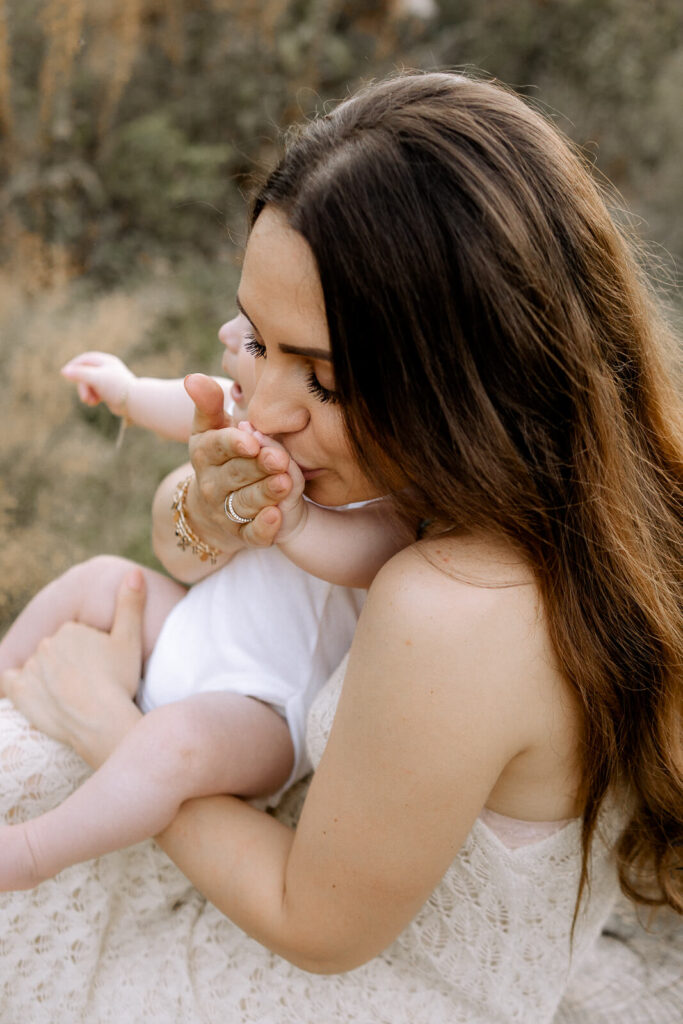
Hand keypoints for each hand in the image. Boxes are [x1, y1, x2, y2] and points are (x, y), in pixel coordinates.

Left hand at [1, 571, 145, 767]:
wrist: (102, 721)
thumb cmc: (119, 680)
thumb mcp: (130, 639)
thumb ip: (131, 603)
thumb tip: (134, 571)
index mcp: (70, 629)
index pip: (76, 639)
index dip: (91, 654)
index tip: (102, 669)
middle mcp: (46, 644)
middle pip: (57, 652)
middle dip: (69, 663)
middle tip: (89, 683)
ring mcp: (31, 668)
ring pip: (38, 666)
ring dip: (49, 676)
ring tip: (70, 694)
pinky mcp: (19, 692)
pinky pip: (11, 682)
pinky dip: (21, 686)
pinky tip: (38, 694)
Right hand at [61, 352, 135, 415]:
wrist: (135, 402)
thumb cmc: (117, 387)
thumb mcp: (96, 378)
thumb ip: (80, 374)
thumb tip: (64, 371)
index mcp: (106, 361)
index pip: (85, 359)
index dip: (74, 365)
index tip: (65, 373)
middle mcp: (107, 369)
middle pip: (85, 374)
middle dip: (82, 386)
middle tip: (85, 398)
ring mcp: (109, 380)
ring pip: (89, 384)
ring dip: (87, 393)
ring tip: (91, 402)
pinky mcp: (110, 391)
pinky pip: (95, 392)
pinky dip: (93, 397)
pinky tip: (95, 403)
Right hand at [184, 373, 296, 549]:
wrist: (210, 511)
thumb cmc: (220, 457)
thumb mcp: (210, 430)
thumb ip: (208, 404)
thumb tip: (193, 378)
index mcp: (205, 454)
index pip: (217, 446)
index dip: (233, 444)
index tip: (252, 440)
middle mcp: (212, 485)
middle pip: (235, 475)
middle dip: (257, 468)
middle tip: (280, 460)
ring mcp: (225, 512)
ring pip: (245, 503)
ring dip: (265, 494)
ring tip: (286, 484)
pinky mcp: (241, 535)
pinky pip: (252, 535)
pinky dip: (263, 529)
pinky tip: (277, 517)